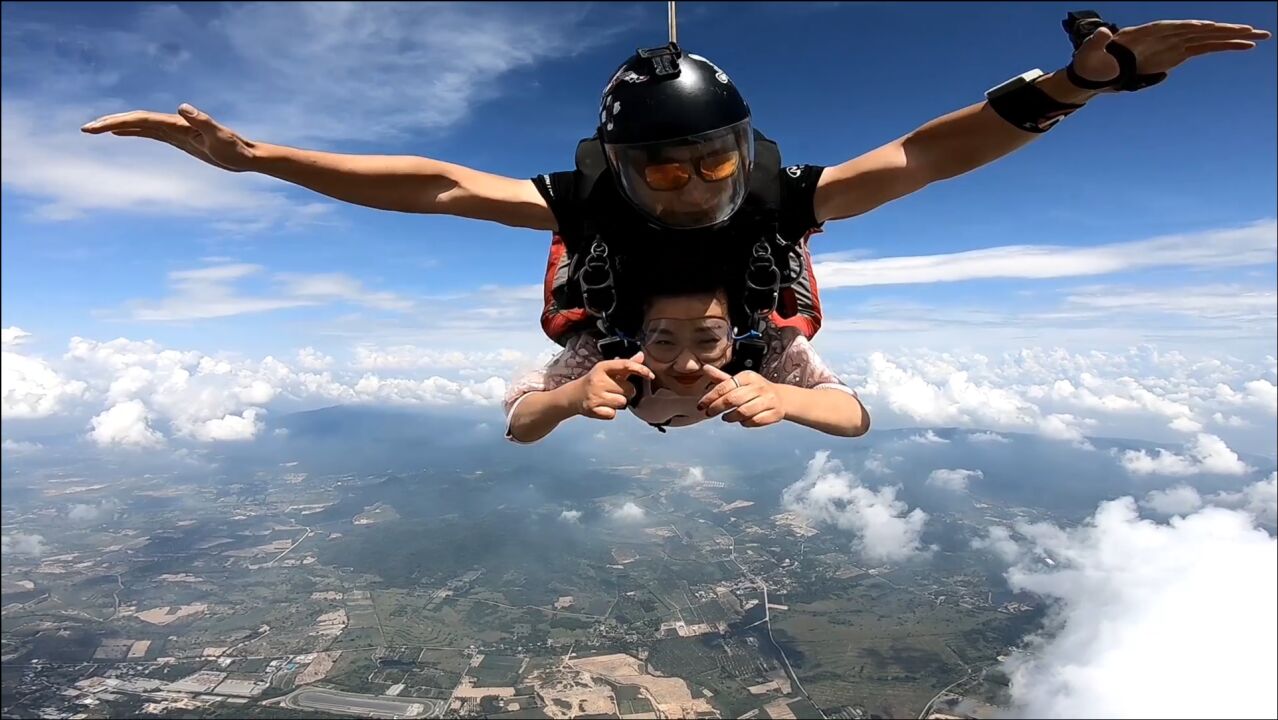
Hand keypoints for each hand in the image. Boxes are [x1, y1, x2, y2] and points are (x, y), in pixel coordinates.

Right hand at [80, 104, 257, 172]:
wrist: (246, 155)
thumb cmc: (235, 148)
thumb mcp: (219, 136)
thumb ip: (202, 121)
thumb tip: (182, 107)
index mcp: (177, 123)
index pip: (141, 120)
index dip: (118, 122)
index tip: (98, 128)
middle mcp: (173, 123)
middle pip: (135, 119)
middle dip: (109, 122)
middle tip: (85, 129)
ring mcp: (174, 131)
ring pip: (139, 125)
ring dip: (116, 125)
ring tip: (94, 129)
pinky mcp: (178, 139)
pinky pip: (149, 133)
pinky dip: (132, 131)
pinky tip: (119, 133)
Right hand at [571, 352, 654, 420]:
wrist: (574, 395)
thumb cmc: (595, 381)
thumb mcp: (607, 370)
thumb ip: (625, 365)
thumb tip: (641, 356)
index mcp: (603, 367)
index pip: (625, 365)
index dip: (641, 369)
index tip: (650, 375)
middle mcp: (598, 380)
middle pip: (629, 389)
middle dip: (626, 392)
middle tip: (615, 391)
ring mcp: (595, 396)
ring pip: (623, 403)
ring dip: (619, 403)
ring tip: (608, 399)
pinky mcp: (593, 410)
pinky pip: (613, 414)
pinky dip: (610, 412)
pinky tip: (603, 407)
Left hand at [697, 366, 784, 428]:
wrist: (781, 398)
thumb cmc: (754, 390)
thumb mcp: (739, 381)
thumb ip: (721, 378)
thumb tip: (704, 368)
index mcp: (748, 376)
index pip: (725, 386)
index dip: (710, 397)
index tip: (701, 405)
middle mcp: (759, 386)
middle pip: (732, 400)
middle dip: (717, 408)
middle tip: (709, 413)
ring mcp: (768, 400)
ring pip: (743, 412)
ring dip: (730, 417)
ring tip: (726, 417)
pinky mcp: (774, 413)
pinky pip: (755, 421)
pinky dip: (745, 423)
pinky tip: (741, 421)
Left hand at [1071, 19, 1269, 87]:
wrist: (1095, 72)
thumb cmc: (1090, 62)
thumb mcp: (1089, 52)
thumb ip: (1096, 43)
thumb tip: (1103, 32)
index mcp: (1146, 32)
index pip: (1173, 27)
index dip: (1190, 27)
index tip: (1208, 27)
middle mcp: (1165, 34)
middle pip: (1199, 29)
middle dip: (1224, 30)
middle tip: (1252, 31)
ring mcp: (1174, 43)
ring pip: (1208, 38)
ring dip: (1233, 37)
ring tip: (1260, 37)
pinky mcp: (1178, 54)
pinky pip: (1205, 49)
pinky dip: (1224, 47)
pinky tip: (1245, 47)